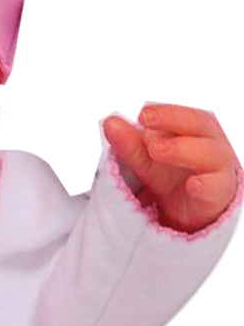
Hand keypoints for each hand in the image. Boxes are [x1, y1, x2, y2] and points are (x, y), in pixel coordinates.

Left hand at [103, 105, 238, 233]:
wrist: (191, 213)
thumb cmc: (175, 178)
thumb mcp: (148, 162)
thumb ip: (130, 145)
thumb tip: (109, 122)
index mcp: (196, 131)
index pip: (184, 115)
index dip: (165, 112)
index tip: (142, 114)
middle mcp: (211, 144)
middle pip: (199, 125)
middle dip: (172, 120)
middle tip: (145, 121)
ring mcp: (217, 169)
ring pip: (208, 154)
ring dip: (182, 149)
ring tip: (156, 150)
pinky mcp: (217, 194)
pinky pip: (214, 187)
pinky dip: (204, 185)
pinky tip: (192, 185)